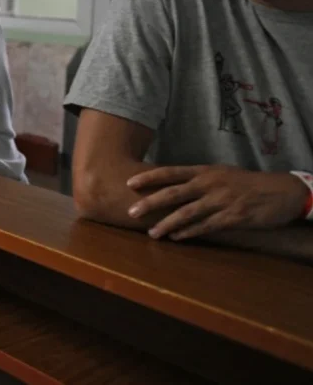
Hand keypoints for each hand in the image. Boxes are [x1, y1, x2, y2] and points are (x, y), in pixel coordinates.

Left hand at [126, 165, 307, 239]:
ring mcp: (221, 201)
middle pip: (174, 193)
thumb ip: (197, 180)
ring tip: (151, 233)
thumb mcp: (220, 173)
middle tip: (131, 211)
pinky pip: (206, 226)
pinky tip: (177, 238)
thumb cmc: (246, 183)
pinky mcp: (233, 217)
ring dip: (167, 224)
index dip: (149, 177)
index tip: (129, 183)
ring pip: (187, 213)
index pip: (171, 172)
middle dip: (150, 203)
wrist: (280, 191)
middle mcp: (210, 184)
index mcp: (205, 171)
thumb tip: (170, 186)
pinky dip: (190, 233)